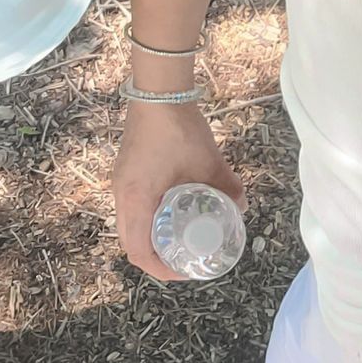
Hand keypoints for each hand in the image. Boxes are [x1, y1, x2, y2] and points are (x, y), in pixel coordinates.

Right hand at [111, 96, 241, 284]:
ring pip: (130, 225)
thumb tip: (241, 207)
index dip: (161, 269)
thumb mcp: (209, 162)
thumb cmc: (179, 129)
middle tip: (184, 259)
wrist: (157, 92)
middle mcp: (122, 195)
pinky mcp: (125, 172)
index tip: (184, 271)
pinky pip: (132, 207)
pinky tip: (169, 212)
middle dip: (157, 257)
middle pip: (131, 242)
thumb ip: (227, 186)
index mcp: (137, 200)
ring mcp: (120, 182)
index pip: (138, 251)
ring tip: (177, 239)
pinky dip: (147, 218)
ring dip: (150, 237)